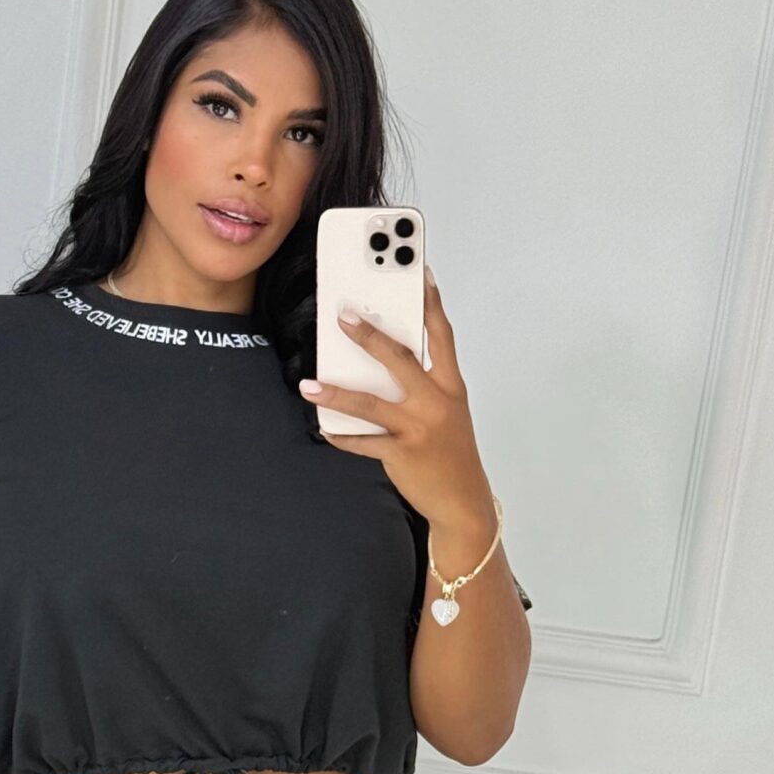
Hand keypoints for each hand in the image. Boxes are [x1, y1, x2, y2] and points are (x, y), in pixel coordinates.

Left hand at [298, 264, 492, 533]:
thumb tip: (377, 362)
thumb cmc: (451, 452)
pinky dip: (340, 436)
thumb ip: (421, 384)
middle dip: (370, 335)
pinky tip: (322, 428)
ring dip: (336, 393)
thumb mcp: (447, 411)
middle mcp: (437, 402)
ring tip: (310, 385)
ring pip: (370, 404)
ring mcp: (419, 428)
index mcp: (450, 386)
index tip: (419, 272)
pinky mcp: (402, 454)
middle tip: (344, 316)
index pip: (441, 335)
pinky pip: (362, 442)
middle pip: (400, 359)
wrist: (464, 501)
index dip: (430, 302)